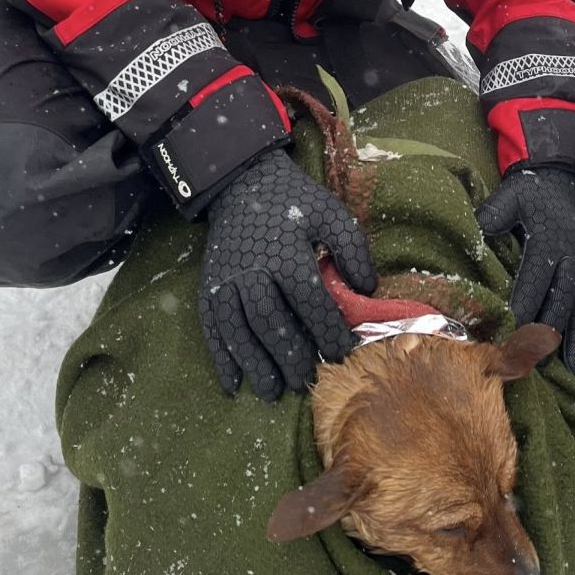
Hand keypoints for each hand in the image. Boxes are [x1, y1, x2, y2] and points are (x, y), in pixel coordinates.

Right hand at [199, 149, 375, 399]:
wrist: (241, 183)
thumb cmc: (293, 201)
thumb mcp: (331, 213)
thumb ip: (352, 248)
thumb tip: (366, 289)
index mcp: (286, 255)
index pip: (310, 303)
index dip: (327, 332)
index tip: (343, 354)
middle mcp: (252, 272)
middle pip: (272, 323)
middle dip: (290, 357)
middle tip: (307, 383)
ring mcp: (226, 282)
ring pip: (239, 331)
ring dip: (255, 365)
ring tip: (272, 392)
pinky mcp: (209, 287)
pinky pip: (213, 328)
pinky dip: (222, 357)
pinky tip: (233, 383)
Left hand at [476, 167, 574, 375]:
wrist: (561, 182)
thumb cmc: (528, 193)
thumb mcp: (508, 198)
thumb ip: (490, 218)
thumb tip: (469, 239)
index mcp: (548, 242)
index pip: (534, 280)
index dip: (521, 305)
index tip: (507, 330)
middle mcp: (569, 260)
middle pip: (557, 301)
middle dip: (540, 330)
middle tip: (523, 358)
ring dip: (564, 341)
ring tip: (551, 369)